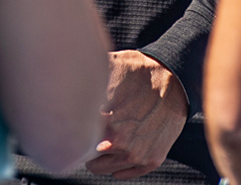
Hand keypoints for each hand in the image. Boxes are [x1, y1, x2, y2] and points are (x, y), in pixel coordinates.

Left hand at [85, 49, 189, 178]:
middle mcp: (118, 142)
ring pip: (104, 169)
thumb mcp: (108, 67)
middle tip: (88, 135)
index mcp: (104, 121)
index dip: (74, 133)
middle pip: (88, 159)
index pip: (76, 141)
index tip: (75, 126)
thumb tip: (65, 76)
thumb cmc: (139, 71)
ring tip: (103, 141)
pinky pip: (123, 174)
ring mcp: (136, 154)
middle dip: (86, 147)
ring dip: (101, 158)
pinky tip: (116, 151)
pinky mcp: (151, 160)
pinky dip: (117, 166)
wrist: (175, 79)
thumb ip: (86, 79)